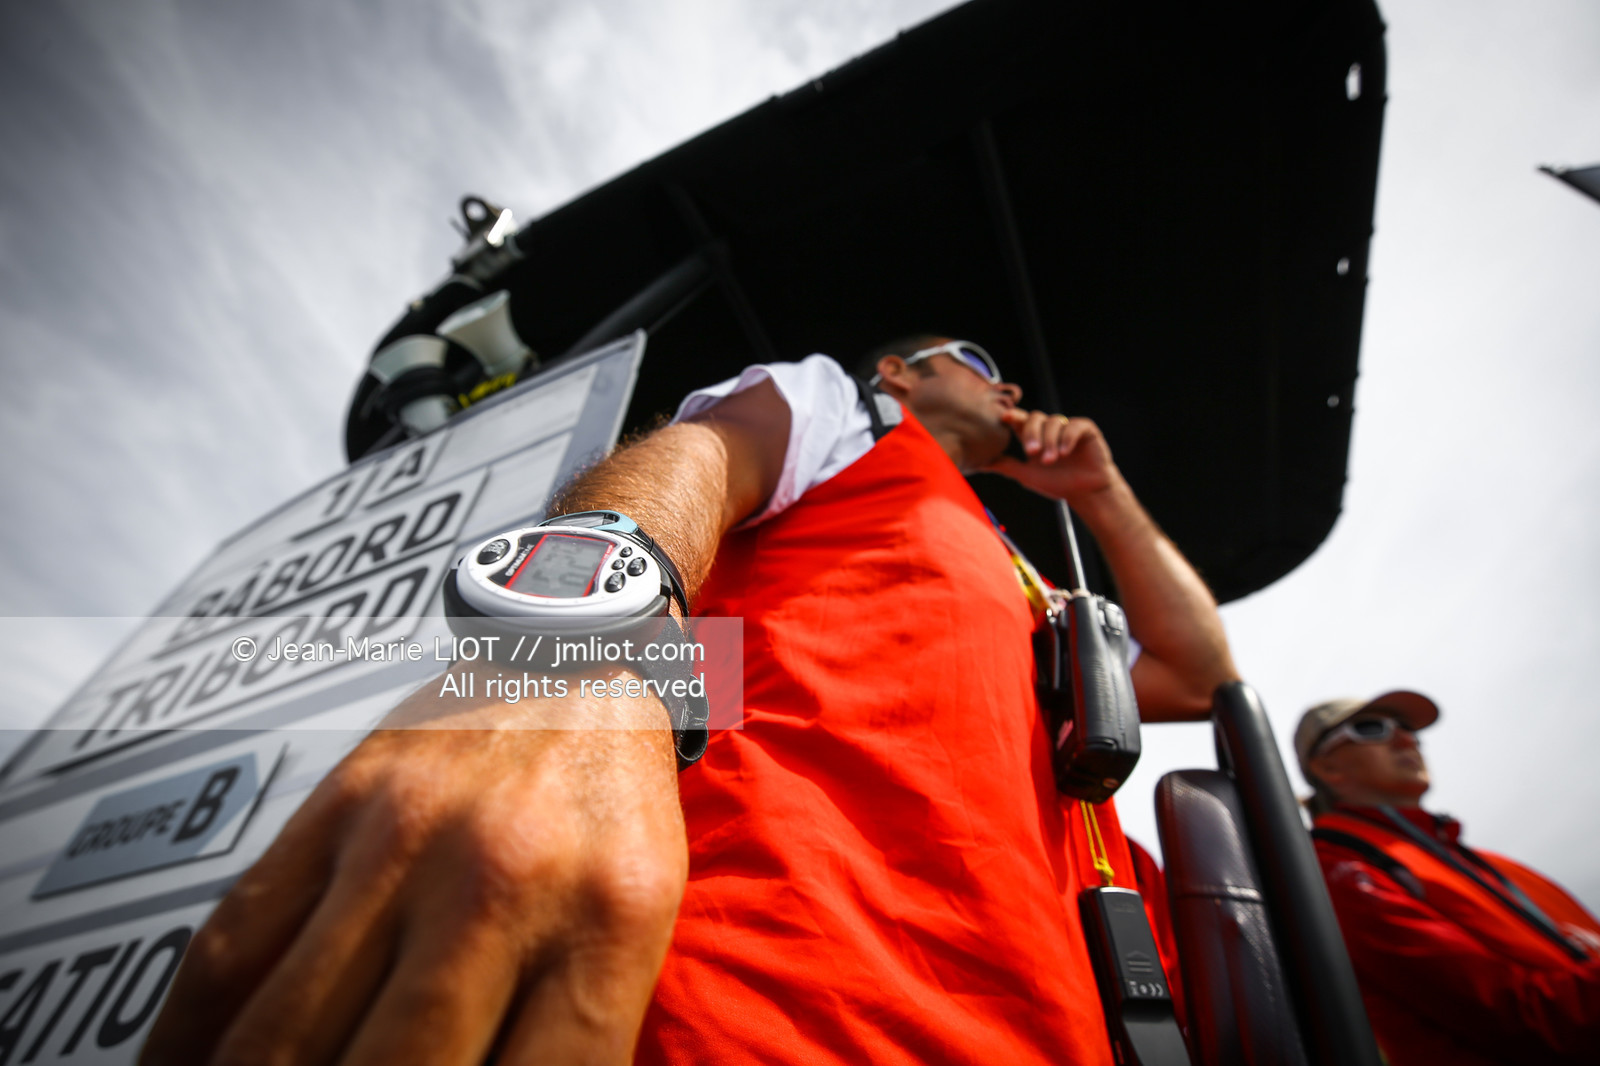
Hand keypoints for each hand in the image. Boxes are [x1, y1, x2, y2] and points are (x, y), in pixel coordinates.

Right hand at [140, 668, 685, 1064]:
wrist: (574, 663)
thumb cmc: (612, 814)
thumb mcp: (635, 923)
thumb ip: (568, 1031)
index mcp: (609, 920)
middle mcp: (504, 878)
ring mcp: (407, 838)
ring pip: (294, 1030)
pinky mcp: (335, 806)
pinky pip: (236, 949)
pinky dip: (192, 1041)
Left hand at [987, 409, 1119, 505]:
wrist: (1086, 494)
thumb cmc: (1057, 484)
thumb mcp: (1026, 475)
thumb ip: (1005, 465)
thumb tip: (979, 463)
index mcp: (1034, 436)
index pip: (1020, 420)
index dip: (1013, 416)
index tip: (1005, 418)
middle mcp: (1049, 429)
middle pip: (1035, 417)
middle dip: (1031, 433)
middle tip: (1031, 451)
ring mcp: (1067, 427)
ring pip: (1053, 422)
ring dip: (1050, 441)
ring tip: (1050, 460)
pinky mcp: (1086, 429)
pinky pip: (1074, 425)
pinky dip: (1067, 437)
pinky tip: (1064, 452)